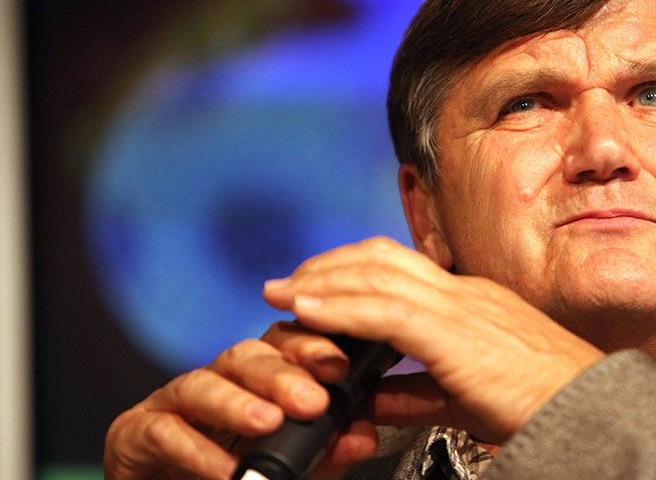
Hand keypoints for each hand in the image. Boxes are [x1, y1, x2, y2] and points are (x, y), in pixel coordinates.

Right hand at [103, 328, 336, 478]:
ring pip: (202, 384)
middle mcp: (218, 379)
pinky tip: (224, 469)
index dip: (312, 348)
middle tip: (313, 400)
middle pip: (247, 357)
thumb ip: (329, 449)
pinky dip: (195, 450)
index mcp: (258, 376)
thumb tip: (365, 436)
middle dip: (281, 375)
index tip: (342, 366)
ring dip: (236, 403)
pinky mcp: (135, 432)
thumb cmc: (236, 473)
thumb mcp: (296, 465)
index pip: (285, 344)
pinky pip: (163, 432)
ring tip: (268, 423)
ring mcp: (174, 403)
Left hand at [264, 236, 605, 442]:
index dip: (353, 272)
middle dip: (328, 267)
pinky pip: (383, 311)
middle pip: (380, 258)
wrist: (585, 408)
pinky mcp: (452, 334)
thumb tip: (373, 398)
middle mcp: (460, 293)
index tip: (319, 288)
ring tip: (283, 293)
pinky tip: (307, 312)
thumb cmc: (540, 402)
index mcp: (469, 301)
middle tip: (289, 283)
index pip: (400, 268)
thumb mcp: (465, 394)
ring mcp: (458, 307)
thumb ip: (417, 391)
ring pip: (374, 277)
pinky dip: (339, 307)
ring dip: (320, 282)